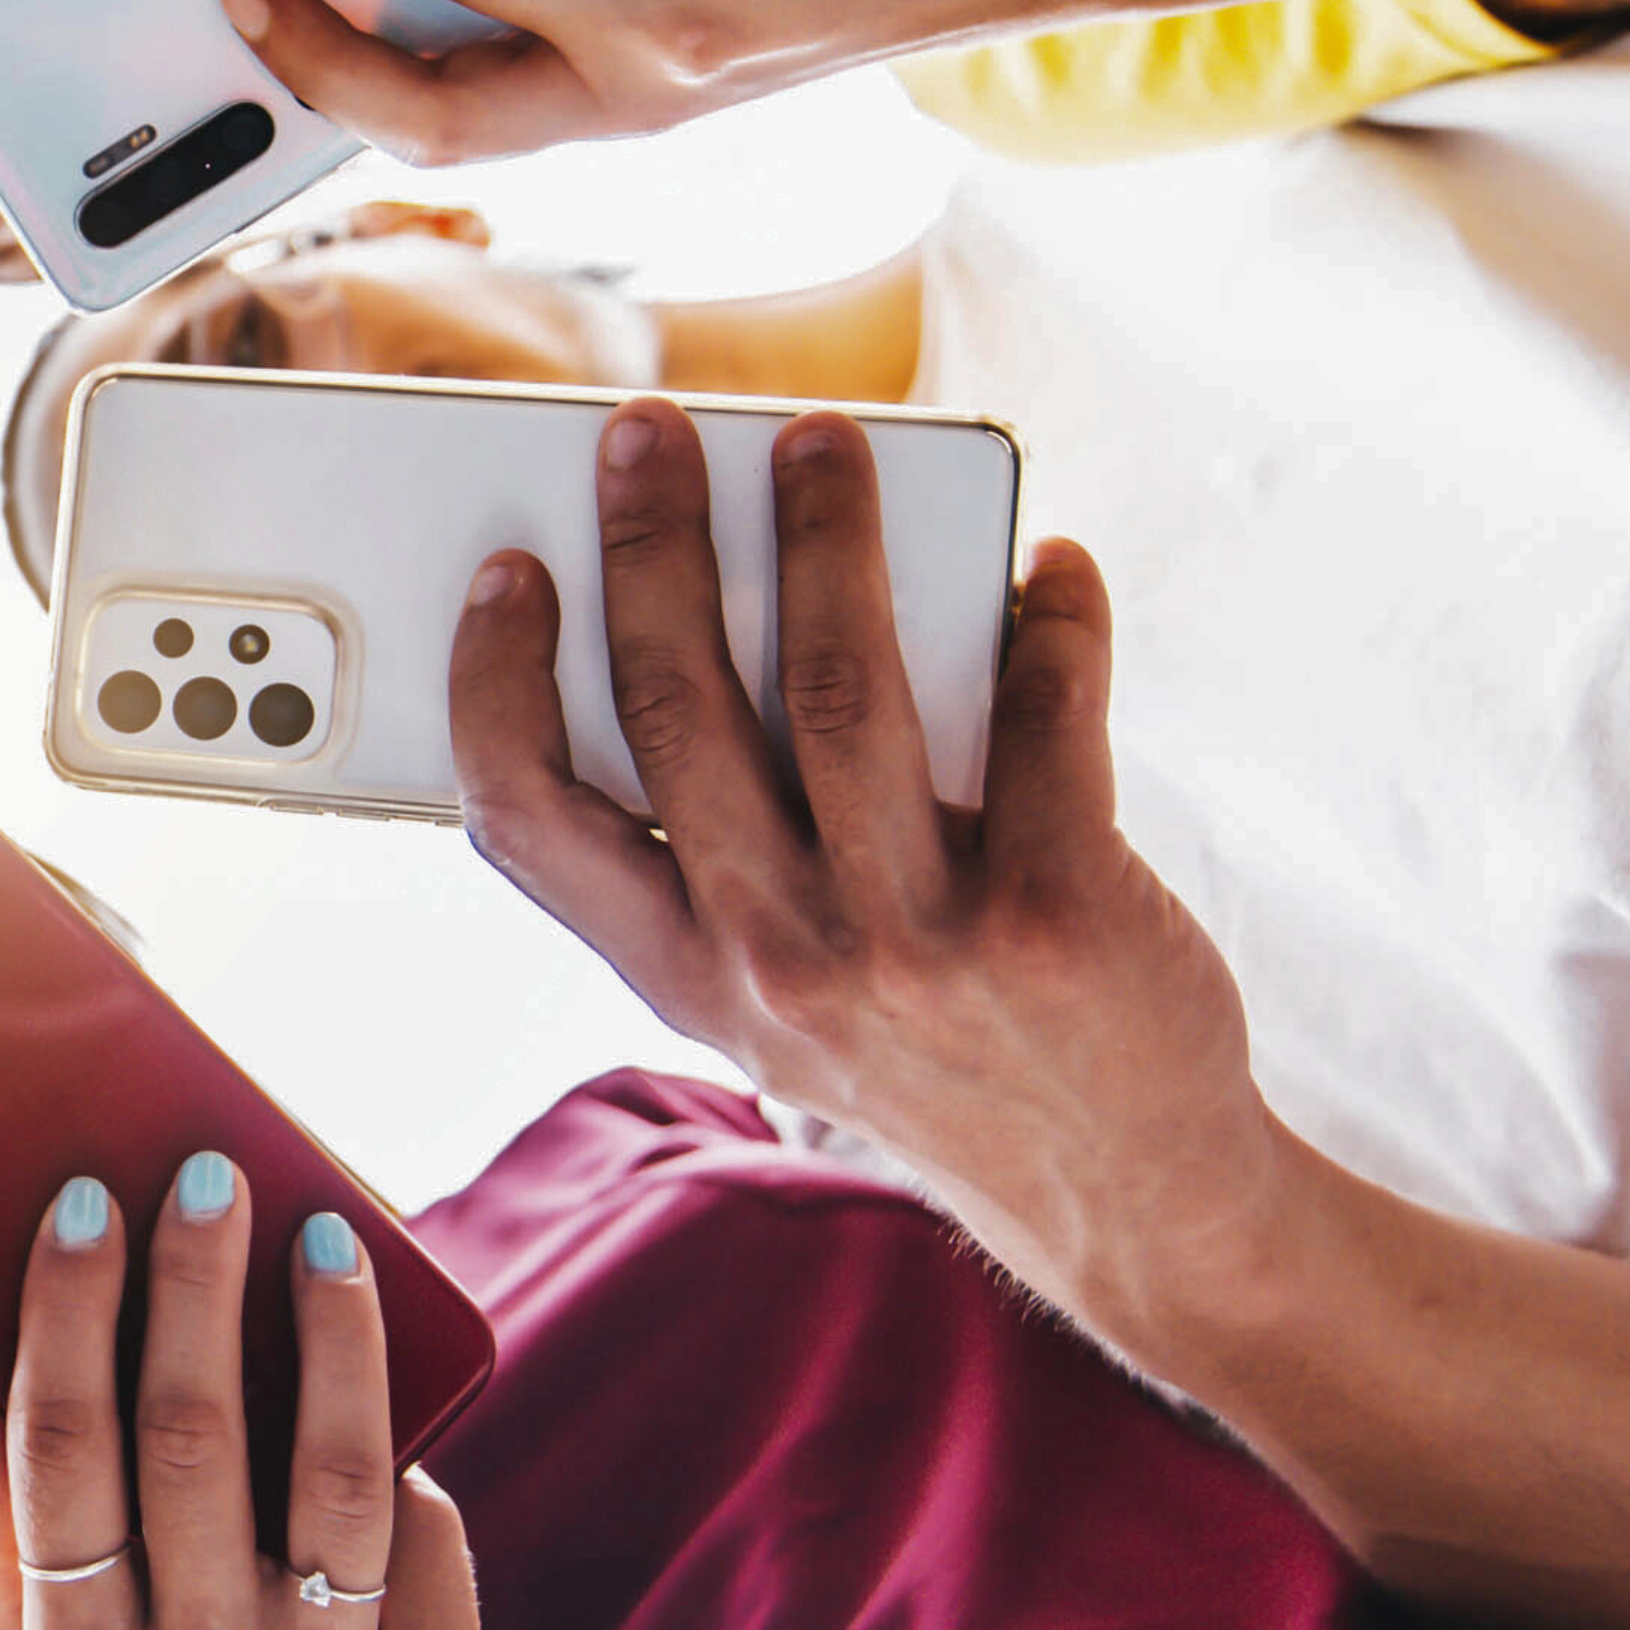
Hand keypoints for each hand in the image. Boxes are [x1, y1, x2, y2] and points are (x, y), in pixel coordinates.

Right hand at [0, 1159, 476, 1629]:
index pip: (66, 1457)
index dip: (74, 1316)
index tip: (87, 1203)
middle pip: (196, 1443)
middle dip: (197, 1288)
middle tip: (207, 1176)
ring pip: (336, 1473)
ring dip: (332, 1333)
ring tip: (325, 1234)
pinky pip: (420, 1539)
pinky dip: (399, 1444)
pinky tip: (379, 1372)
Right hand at [447, 401, 1276, 1299]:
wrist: (1129, 1197)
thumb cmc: (944, 1062)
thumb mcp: (783, 1012)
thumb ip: (721, 872)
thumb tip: (699, 642)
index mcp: (695, 978)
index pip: (535, 820)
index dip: (500, 682)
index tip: (511, 571)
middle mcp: (785, 963)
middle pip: (681, 708)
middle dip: (655, 542)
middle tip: (653, 431)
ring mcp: (922, 942)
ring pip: (843, 685)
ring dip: (830, 534)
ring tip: (826, 443)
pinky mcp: (1059, 913)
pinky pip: (1044, 711)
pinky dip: (1051, 616)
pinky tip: (1052, 570)